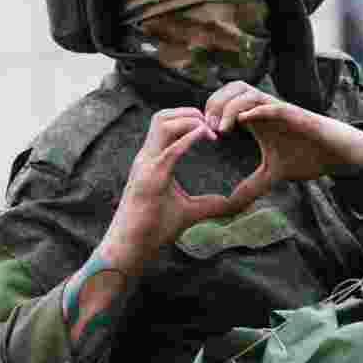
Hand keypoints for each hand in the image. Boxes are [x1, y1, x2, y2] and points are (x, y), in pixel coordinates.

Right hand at [102, 107, 244, 273]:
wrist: (130, 248)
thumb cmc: (154, 230)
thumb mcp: (188, 212)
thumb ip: (208, 204)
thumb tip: (232, 203)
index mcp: (153, 161)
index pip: (165, 125)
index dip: (188, 119)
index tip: (212, 129)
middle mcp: (147, 158)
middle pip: (162, 116)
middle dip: (189, 113)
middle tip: (213, 126)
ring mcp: (146, 166)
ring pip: (162, 124)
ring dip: (188, 121)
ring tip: (210, 132)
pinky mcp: (150, 178)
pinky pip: (169, 150)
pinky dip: (188, 139)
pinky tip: (205, 137)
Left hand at [204, 82, 362, 208]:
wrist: (337, 155)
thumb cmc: (308, 156)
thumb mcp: (273, 173)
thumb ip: (253, 184)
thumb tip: (232, 202)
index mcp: (257, 118)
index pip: (227, 100)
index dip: (211, 111)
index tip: (203, 134)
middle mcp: (266, 108)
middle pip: (233, 88)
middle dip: (215, 103)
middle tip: (208, 128)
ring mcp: (280, 109)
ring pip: (248, 91)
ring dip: (230, 106)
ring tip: (221, 128)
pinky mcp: (296, 115)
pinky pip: (272, 106)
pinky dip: (257, 110)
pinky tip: (245, 122)